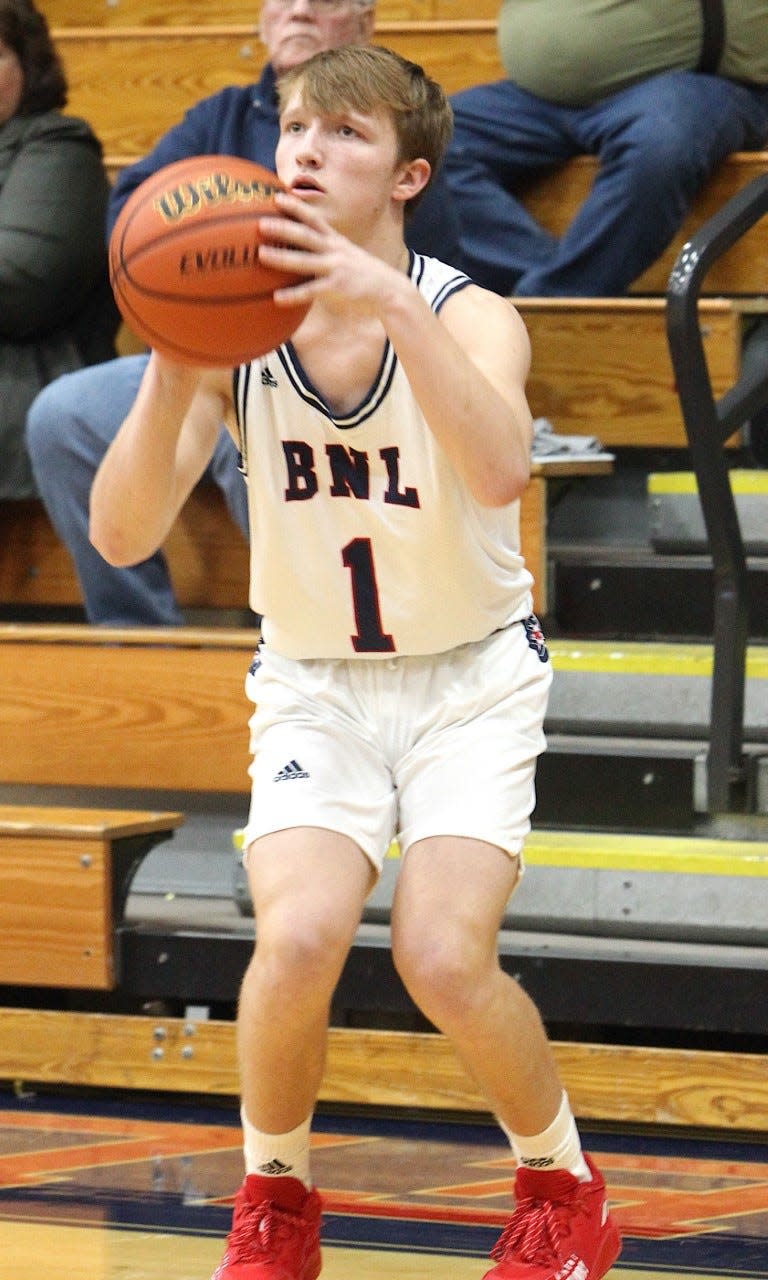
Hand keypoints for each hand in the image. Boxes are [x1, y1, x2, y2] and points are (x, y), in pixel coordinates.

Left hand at [256, 191, 406, 318]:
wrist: (389, 290)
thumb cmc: (363, 275)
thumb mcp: (347, 256)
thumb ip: (327, 252)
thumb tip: (305, 253)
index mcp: (335, 241)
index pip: (313, 219)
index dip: (295, 207)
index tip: (277, 197)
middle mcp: (334, 251)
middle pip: (305, 235)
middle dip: (283, 227)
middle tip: (260, 223)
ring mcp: (335, 268)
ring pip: (304, 261)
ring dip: (281, 257)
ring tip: (260, 254)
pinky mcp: (337, 288)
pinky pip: (311, 291)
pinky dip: (293, 295)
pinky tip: (277, 298)